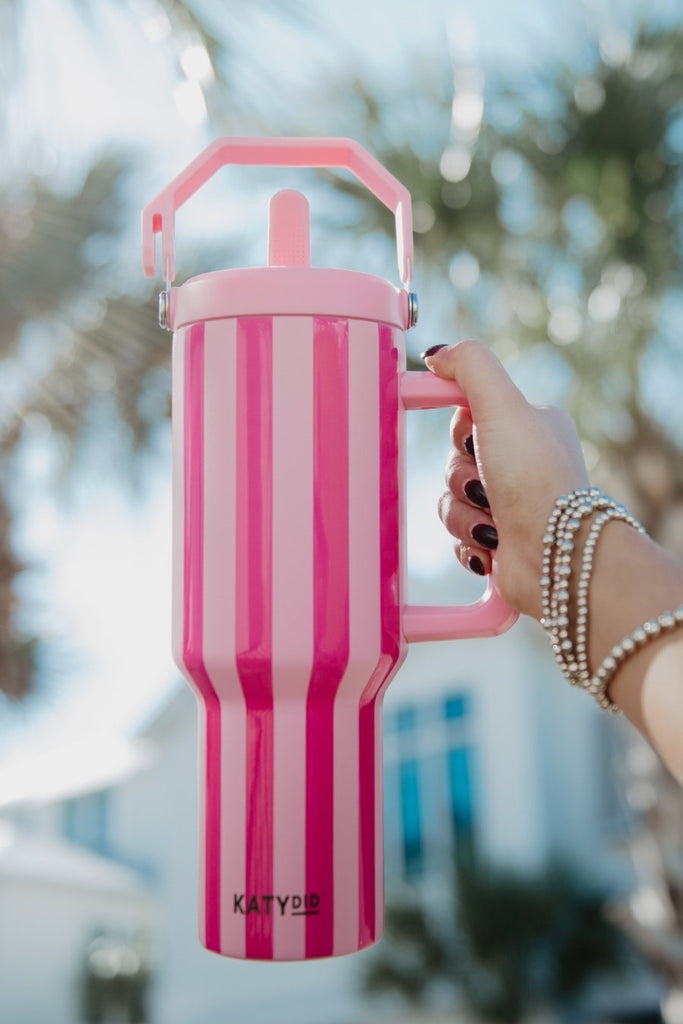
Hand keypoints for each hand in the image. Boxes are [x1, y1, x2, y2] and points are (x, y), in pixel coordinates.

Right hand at [424, 341, 589, 620]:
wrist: (555, 556)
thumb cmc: (534, 478)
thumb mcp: (503, 405)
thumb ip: (470, 365)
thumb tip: (437, 355)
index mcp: (529, 426)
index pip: (468, 415)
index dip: (460, 430)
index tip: (466, 440)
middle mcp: (522, 464)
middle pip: (453, 459)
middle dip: (461, 478)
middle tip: (487, 485)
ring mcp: (509, 504)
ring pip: (450, 499)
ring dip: (462, 514)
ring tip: (492, 524)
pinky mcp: (497, 541)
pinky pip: (457, 534)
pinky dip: (468, 541)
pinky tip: (491, 546)